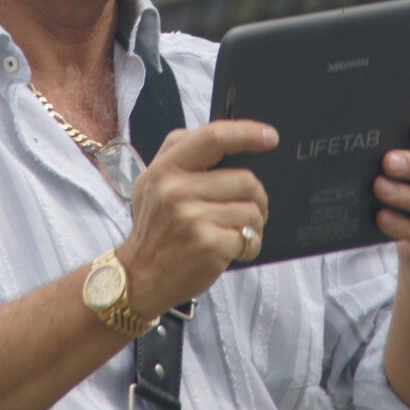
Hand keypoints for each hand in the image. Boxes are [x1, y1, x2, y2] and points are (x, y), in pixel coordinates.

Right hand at [116, 120, 275, 316]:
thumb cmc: (155, 226)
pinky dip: (249, 245)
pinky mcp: (209, 245)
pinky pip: (250, 237)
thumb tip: (229, 137)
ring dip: (253, 224)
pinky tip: (233, 250)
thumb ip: (182, 154)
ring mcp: (193, 218)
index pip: (214, 137)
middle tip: (249, 208)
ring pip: (252, 210)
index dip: (247, 133)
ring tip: (236, 231)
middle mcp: (177, 190)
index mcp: (166, 168)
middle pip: (245, 179)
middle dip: (256, 196)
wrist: (138, 277)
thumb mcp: (152, 181)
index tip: (270, 137)